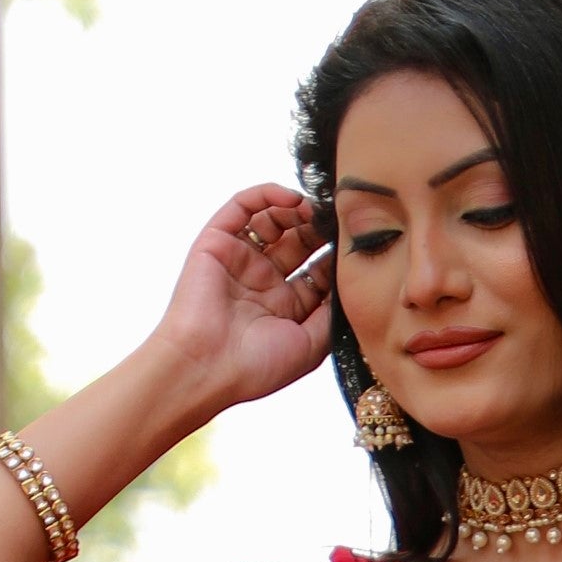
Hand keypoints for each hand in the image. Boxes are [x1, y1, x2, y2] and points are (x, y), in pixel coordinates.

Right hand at [148, 186, 334, 415]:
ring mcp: (240, 260)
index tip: (355, 245)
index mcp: (285, 307)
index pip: (318, 271)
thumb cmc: (256, 367)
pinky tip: (293, 199)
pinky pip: (242, 206)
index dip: (337, 256)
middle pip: (299, 242)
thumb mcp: (312, 346)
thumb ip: (332, 313)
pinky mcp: (216, 242)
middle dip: (320, 230)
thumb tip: (350, 280)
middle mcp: (263, 281)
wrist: (206, 366)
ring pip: (273, 220)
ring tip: (316, 211)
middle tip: (338, 222)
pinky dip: (267, 194)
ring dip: (297, 211)